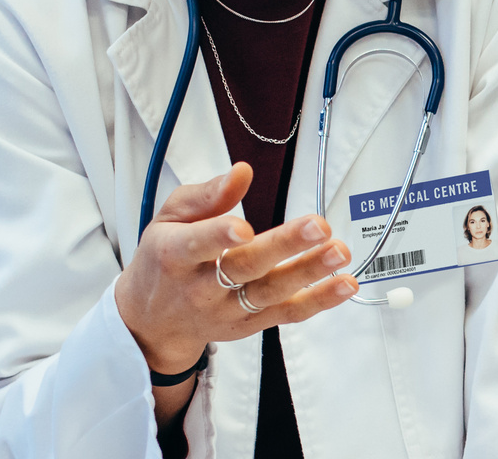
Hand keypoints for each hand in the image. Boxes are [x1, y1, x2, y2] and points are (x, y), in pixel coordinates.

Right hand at [116, 162, 362, 373]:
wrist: (152, 323)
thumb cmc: (163, 260)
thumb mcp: (169, 219)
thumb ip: (205, 196)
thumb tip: (241, 173)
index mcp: (175, 254)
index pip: (197, 245)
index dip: (220, 237)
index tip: (243, 227)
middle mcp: (201, 287)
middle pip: (245, 267)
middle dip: (283, 246)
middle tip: (318, 227)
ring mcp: (227, 310)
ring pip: (271, 293)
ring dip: (309, 273)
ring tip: (339, 252)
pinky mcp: (249, 324)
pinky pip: (287, 314)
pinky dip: (319, 300)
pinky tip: (345, 284)